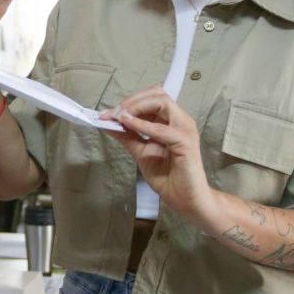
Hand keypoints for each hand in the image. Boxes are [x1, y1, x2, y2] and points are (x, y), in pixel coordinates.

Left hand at [100, 86, 214, 219]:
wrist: (185, 199)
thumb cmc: (168, 177)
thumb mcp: (141, 152)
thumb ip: (127, 136)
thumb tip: (108, 123)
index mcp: (171, 121)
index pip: (153, 97)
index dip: (130, 100)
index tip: (108, 113)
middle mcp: (180, 120)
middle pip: (157, 94)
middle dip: (131, 100)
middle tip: (113, 113)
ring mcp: (185, 129)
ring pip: (161, 103)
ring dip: (136, 107)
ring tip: (118, 116)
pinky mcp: (185, 143)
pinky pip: (161, 129)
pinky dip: (142, 124)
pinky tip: (127, 124)